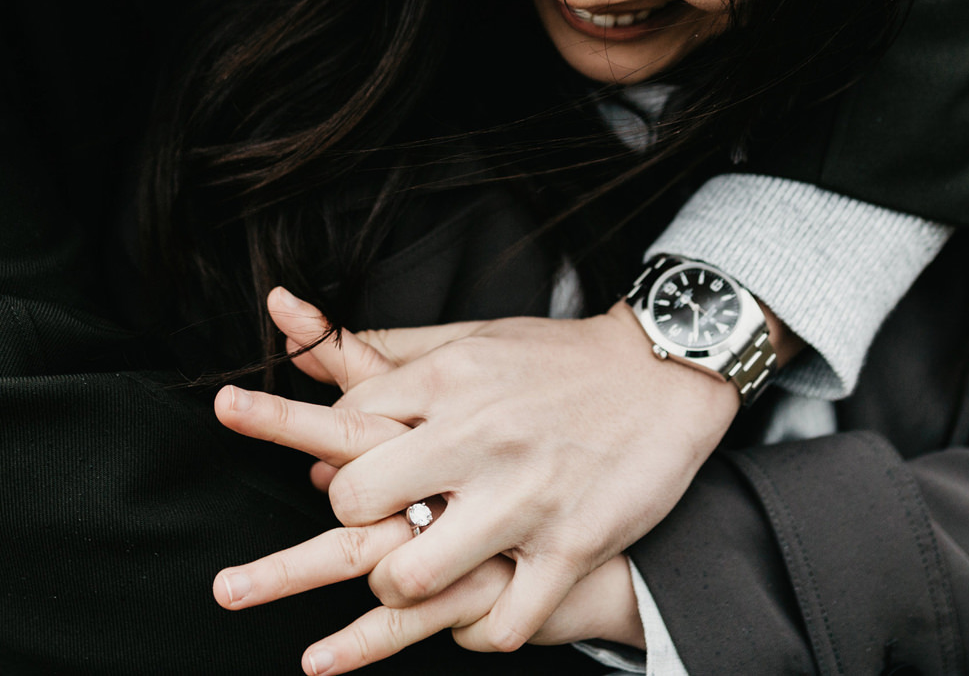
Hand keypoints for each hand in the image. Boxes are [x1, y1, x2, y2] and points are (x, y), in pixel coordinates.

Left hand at [215, 287, 738, 651]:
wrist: (668, 372)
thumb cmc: (561, 357)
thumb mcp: (472, 336)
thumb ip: (388, 348)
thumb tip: (301, 350)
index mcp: (449, 378)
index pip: (342, 425)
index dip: (331, 453)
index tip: (350, 468)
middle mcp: (476, 435)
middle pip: (355, 500)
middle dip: (350, 524)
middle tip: (375, 526)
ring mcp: (523, 497)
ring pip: (411, 577)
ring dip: (400, 587)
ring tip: (415, 577)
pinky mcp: (570, 546)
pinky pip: (499, 624)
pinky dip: (478, 633)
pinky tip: (478, 617)